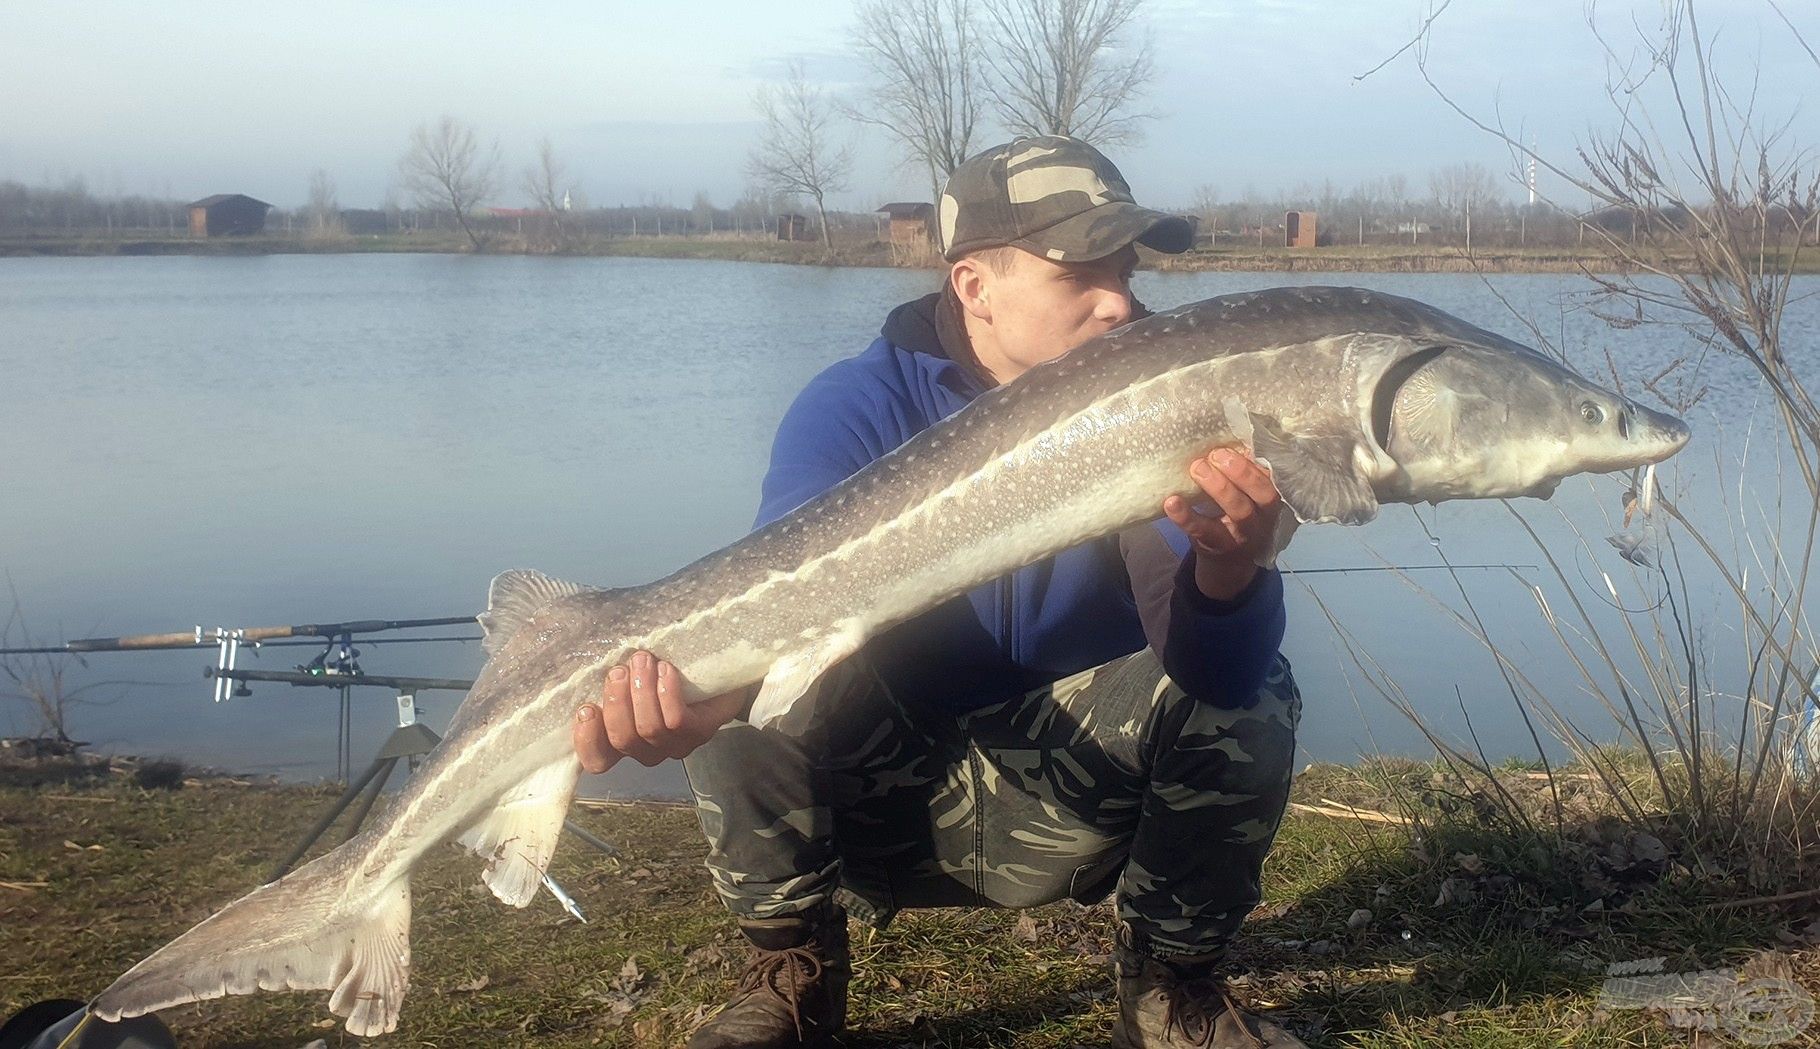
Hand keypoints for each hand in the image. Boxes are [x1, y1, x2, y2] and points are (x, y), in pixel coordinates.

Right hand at [572, 650, 749, 772]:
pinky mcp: (699, 733)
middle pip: (622, 740)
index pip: (597, 760)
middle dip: (617, 703)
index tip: (586, 708)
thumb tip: (587, 657)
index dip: (587, 741)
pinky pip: (676, 720)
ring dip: (642, 692)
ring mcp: (675, 745)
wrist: (718, 669)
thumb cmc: (666, 670)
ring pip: (649, 729)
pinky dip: (666, 694)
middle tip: (620, 671)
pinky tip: (666, 671)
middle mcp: (647, 750)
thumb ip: (610, 676)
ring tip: (644, 661)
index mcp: (624, 740)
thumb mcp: (631, 673)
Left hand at [1162, 448, 1283, 600]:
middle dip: (1241, 472)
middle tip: (1216, 455)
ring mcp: (1241, 534)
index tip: (1236, 446)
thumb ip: (1244, 474)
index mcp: (1271, 501)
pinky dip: (1185, 516)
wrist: (1229, 562)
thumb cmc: (1237, 516)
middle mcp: (1262, 518)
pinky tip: (1171, 502)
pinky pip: (1202, 530)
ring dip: (1218, 487)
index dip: (1256, 464)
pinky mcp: (1216, 544)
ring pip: (1238, 511)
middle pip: (1262, 495)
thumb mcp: (1248, 497)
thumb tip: (1226, 436)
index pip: (1273, 480)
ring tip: (1197, 468)